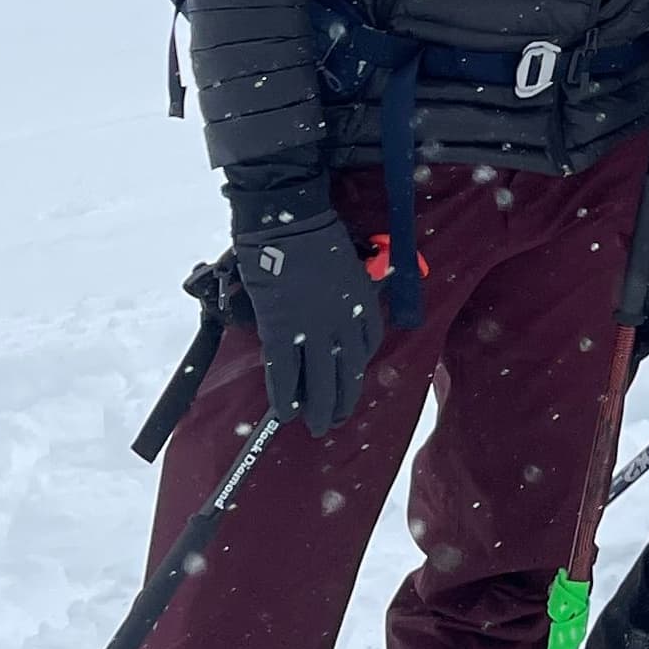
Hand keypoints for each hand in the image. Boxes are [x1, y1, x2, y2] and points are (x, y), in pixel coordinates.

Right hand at [236, 203, 388, 436]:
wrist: (289, 222)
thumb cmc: (317, 232)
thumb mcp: (349, 259)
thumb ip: (350, 284)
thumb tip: (342, 298)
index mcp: (361, 300)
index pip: (367, 343)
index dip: (358, 365)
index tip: (351, 376)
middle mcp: (342, 320)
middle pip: (347, 370)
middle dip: (343, 399)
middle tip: (337, 419)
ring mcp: (312, 328)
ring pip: (320, 379)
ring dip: (319, 407)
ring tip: (317, 426)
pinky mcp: (280, 330)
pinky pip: (284, 372)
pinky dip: (285, 395)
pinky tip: (286, 413)